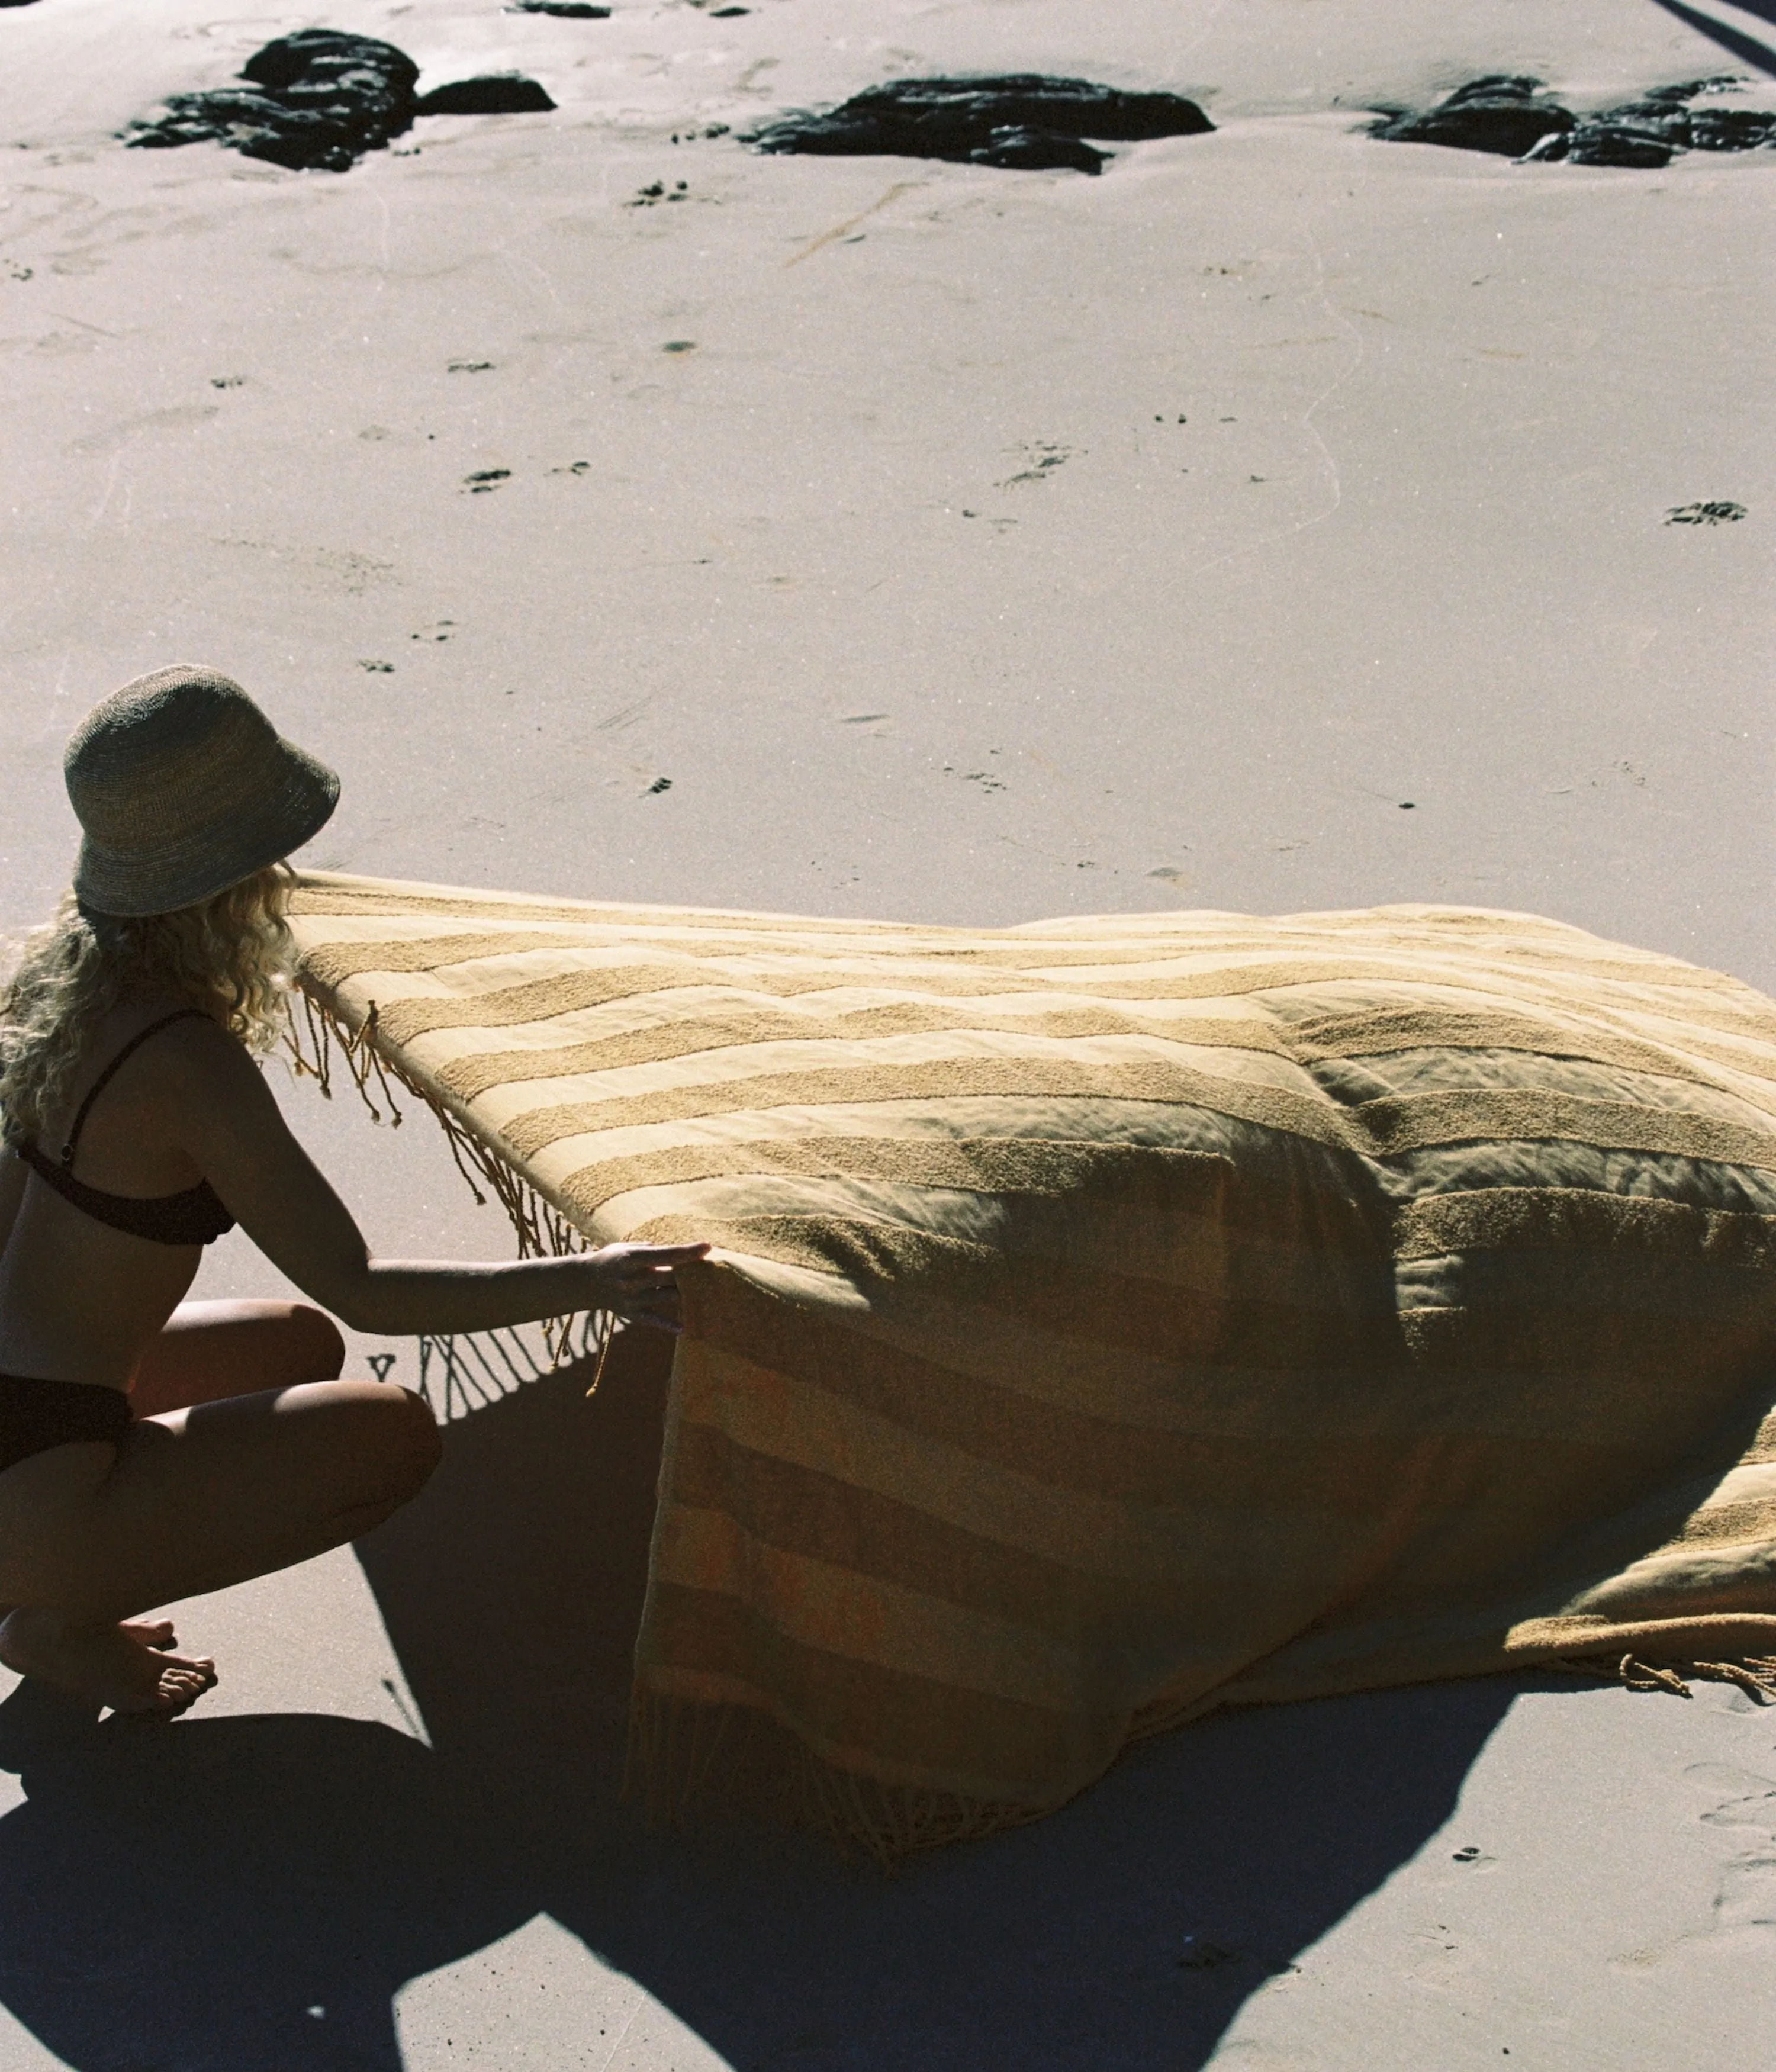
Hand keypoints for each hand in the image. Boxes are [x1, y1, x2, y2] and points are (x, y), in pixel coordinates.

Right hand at [585, 1241, 709, 1331]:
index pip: (666, 1254)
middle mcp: (631, 1279)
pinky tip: (684, 1328)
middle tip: (713, 1270)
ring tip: (707, 1292)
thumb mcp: (629, 1248)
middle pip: (670, 1277)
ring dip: (687, 1295)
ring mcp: (631, 1298)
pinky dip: (668, 1324)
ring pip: (667, 1297)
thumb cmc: (614, 1259)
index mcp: (631, 1258)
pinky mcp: (631, 1314)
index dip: (688, 1251)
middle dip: (692, 1274)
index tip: (708, 1247)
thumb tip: (683, 1251)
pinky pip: (653, 1320)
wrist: (585, 1282)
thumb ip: (654, 1250)